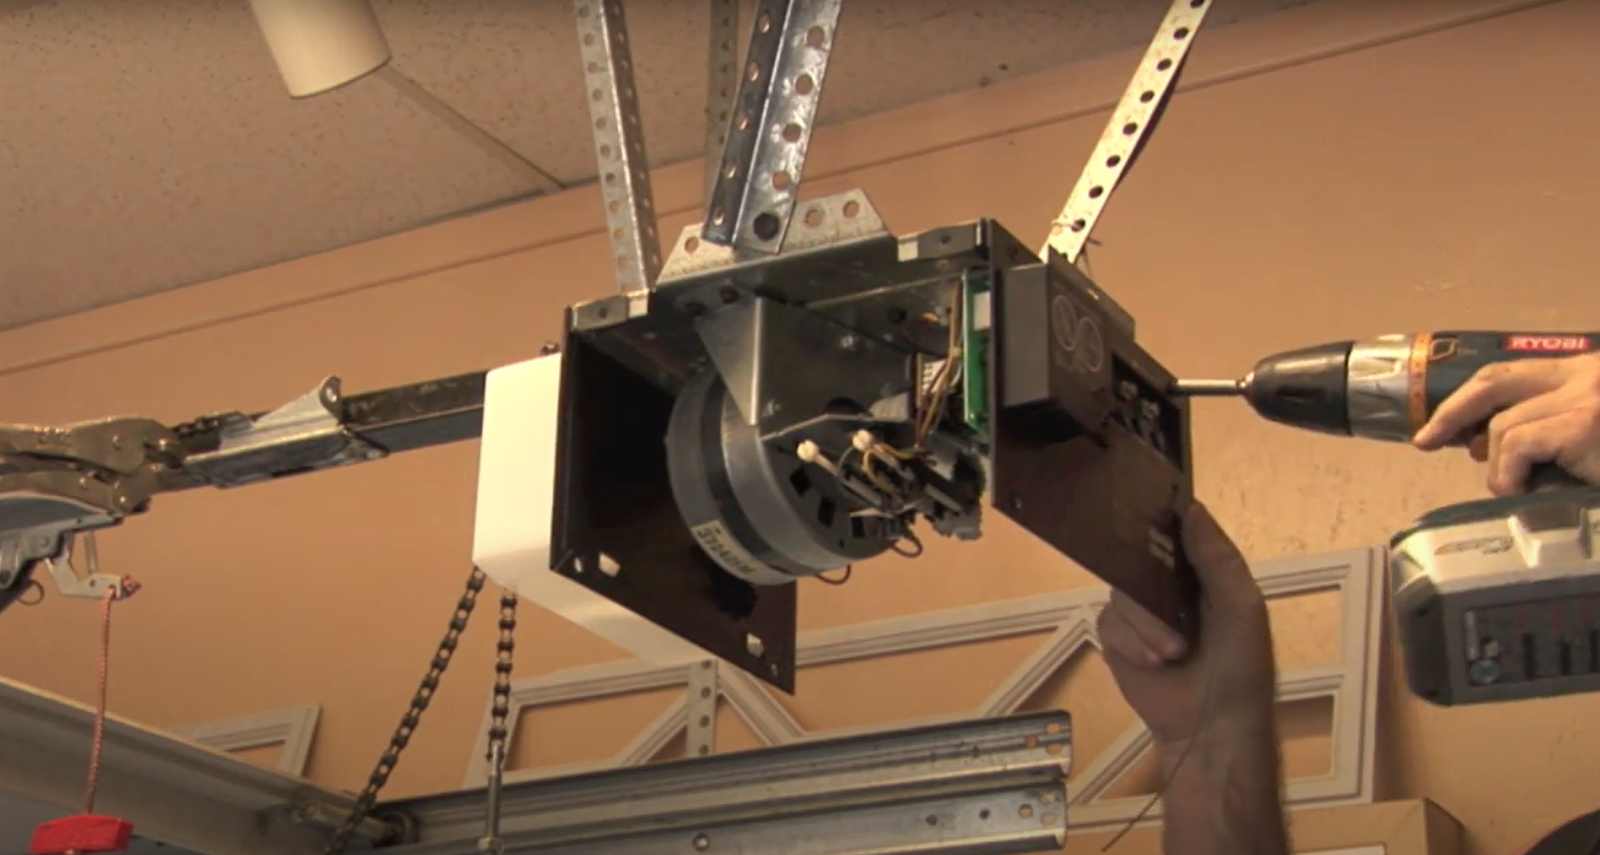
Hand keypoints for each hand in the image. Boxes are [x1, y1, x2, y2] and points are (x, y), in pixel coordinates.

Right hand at [1096, 502, 1275, 753]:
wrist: (1213, 728)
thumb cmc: (1240, 666)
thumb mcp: (1242, 607)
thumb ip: (1218, 558)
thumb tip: (1192, 506)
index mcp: (1200, 572)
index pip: (1172, 531)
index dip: (1159, 520)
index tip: (1145, 510)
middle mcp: (1165, 585)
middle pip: (1137, 557)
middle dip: (1149, 581)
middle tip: (1165, 599)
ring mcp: (1138, 612)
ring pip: (1122, 593)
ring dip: (1148, 626)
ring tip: (1173, 654)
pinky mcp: (1116, 640)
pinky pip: (1109, 623)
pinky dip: (1132, 644)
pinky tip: (1154, 663)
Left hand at [1412, 353, 1599, 494]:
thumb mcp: (1584, 436)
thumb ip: (1539, 431)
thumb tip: (1480, 446)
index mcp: (1583, 372)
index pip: (1508, 374)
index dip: (1465, 399)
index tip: (1437, 426)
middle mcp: (1586, 373)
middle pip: (1494, 381)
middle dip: (1451, 413)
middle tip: (1426, 441)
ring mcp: (1587, 396)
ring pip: (1503, 423)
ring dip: (1497, 465)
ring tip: (1510, 490)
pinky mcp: (1586, 424)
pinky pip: (1519, 444)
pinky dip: (1510, 475)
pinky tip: (1522, 494)